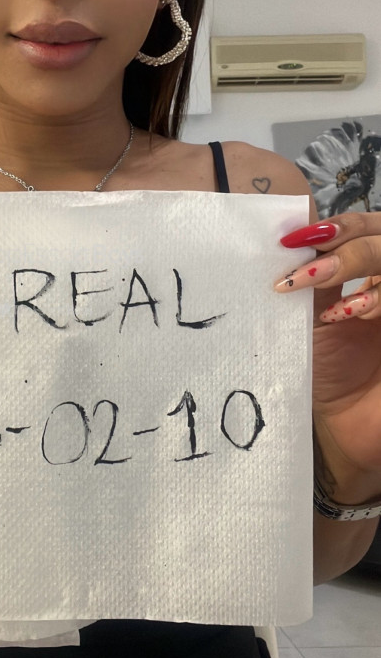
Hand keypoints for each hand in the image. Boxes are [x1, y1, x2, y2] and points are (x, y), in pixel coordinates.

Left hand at [275, 212, 380, 489]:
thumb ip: (310, 281)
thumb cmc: (327, 377)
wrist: (343, 434)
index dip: (341, 224)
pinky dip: (378, 299)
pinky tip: (351, 316)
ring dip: (364, 269)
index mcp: (372, 275)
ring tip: (332, 302)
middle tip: (311, 270)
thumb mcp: (311, 321)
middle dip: (351, 246)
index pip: (368, 227)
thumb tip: (285, 241)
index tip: (292, 239)